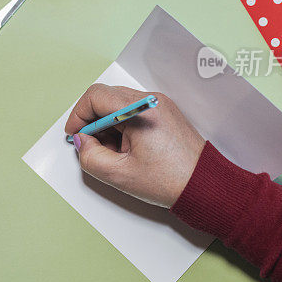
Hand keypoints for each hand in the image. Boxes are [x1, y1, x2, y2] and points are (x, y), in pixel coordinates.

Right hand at [65, 84, 205, 207]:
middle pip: (106, 98)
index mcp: (139, 110)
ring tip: (114, 153)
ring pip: (118, 105)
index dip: (78, 115)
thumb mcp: (119, 175)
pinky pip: (133, 111)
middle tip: (92, 147)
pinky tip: (128, 150)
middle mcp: (150, 100)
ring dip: (107, 126)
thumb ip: (90, 157)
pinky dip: (122, 127)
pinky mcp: (164, 112)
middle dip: (92, 122)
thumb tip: (83, 142)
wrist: (206, 186)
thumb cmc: (170, 180)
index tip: (75, 135)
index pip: (95, 96)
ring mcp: (159, 104)